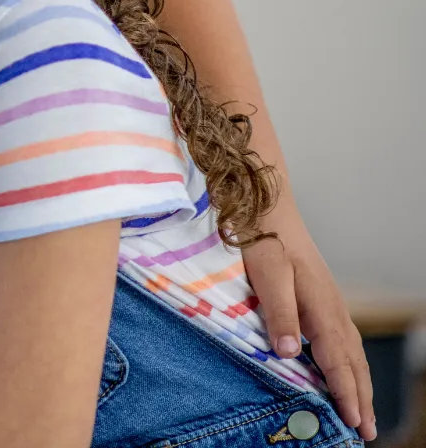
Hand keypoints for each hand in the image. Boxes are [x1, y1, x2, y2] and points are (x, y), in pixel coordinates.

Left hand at [242, 212, 375, 438]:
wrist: (265, 205)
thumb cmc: (262, 237)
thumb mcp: (266, 272)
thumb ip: (278, 311)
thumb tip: (289, 353)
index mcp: (321, 306)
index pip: (337, 360)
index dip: (346, 393)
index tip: (354, 422)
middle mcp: (331, 307)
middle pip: (353, 362)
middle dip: (361, 398)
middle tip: (367, 432)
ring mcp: (328, 302)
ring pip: (351, 352)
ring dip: (359, 384)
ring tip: (362, 413)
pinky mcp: (319, 298)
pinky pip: (342, 340)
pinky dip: (348, 364)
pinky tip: (343, 372)